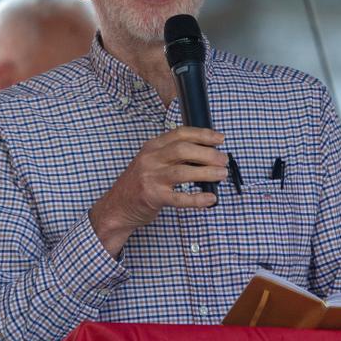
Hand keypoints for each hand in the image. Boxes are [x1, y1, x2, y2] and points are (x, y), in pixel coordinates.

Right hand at [90, 126, 226, 255]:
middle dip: (207, 153)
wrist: (117, 206)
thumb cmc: (139, 184)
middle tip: (223, 159)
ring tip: (221, 174)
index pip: (180, 134)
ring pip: (183, 172)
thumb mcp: (151, 162)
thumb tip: (206, 154)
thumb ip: (172, 155)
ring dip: (206, 173)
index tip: (219, 138)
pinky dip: (197, 198)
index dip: (202, 134)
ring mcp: (151, 178)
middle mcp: (150, 160)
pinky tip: (210, 198)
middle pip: (183, 150)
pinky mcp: (153, 198)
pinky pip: (179, 198)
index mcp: (152, 147)